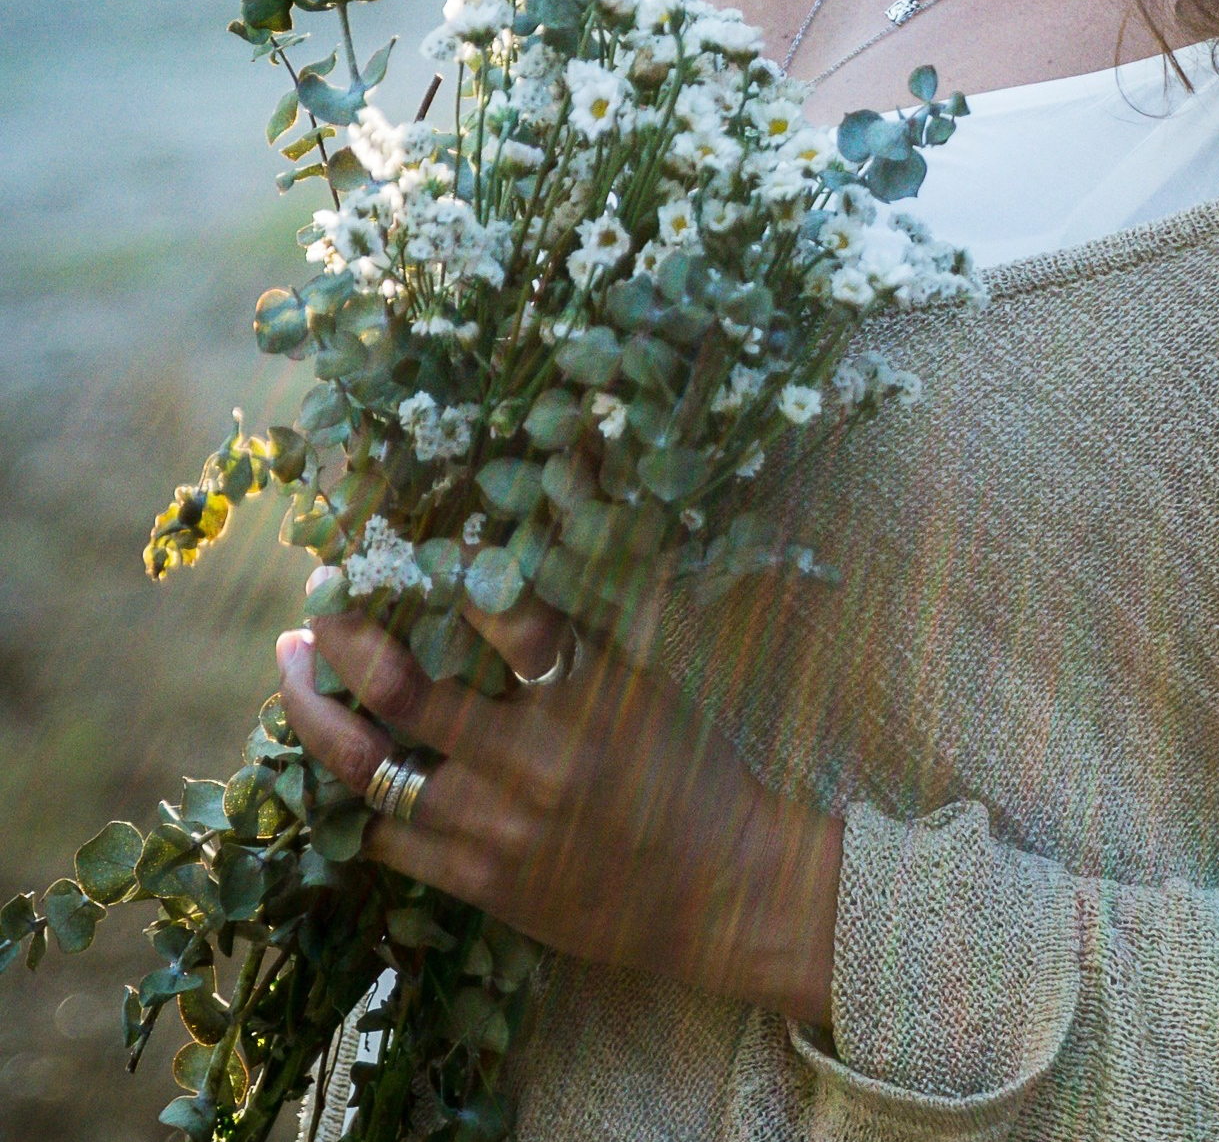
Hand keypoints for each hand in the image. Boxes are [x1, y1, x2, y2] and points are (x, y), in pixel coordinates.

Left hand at [275, 599, 840, 1025]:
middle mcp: (531, 757)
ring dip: (316, 715)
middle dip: (344, 639)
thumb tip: (487, 577)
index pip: (506, 611)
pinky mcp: (476, 883)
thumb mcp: (639, 687)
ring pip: (368, 767)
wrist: (715, 887)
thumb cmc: (685, 771)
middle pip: (402, 689)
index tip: (409, 541)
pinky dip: (350, 794)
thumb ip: (567, 644)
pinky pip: (383, 836)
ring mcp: (494, 827)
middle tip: (316, 605)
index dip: (450, 569)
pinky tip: (332, 761)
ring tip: (293, 674)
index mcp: (586, 693)